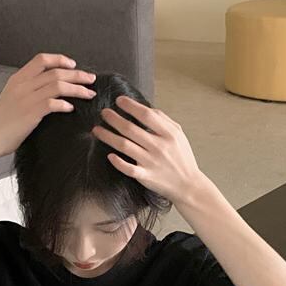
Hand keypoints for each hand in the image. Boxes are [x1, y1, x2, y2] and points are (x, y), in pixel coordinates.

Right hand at [0, 54, 96, 156]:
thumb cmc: (1, 121)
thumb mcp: (11, 96)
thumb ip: (27, 88)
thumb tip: (49, 86)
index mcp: (17, 78)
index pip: (41, 59)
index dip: (59, 59)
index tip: (73, 64)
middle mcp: (22, 85)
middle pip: (55, 72)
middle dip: (77, 74)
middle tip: (91, 78)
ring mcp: (26, 99)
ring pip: (58, 85)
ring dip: (77, 88)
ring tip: (89, 94)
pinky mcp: (30, 113)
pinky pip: (53, 103)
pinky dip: (65, 104)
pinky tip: (71, 108)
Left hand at [92, 93, 202, 211]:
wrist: (188, 185)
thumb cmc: (182, 157)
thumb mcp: (178, 134)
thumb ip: (163, 119)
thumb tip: (144, 107)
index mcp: (168, 134)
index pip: (146, 115)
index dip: (131, 106)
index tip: (119, 100)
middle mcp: (159, 147)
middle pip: (131, 129)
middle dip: (114, 119)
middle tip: (103, 112)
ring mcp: (151, 163)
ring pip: (125, 146)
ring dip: (108, 136)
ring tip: (96, 129)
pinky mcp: (146, 177)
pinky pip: (129, 169)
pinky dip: (118, 162)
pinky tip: (109, 155)